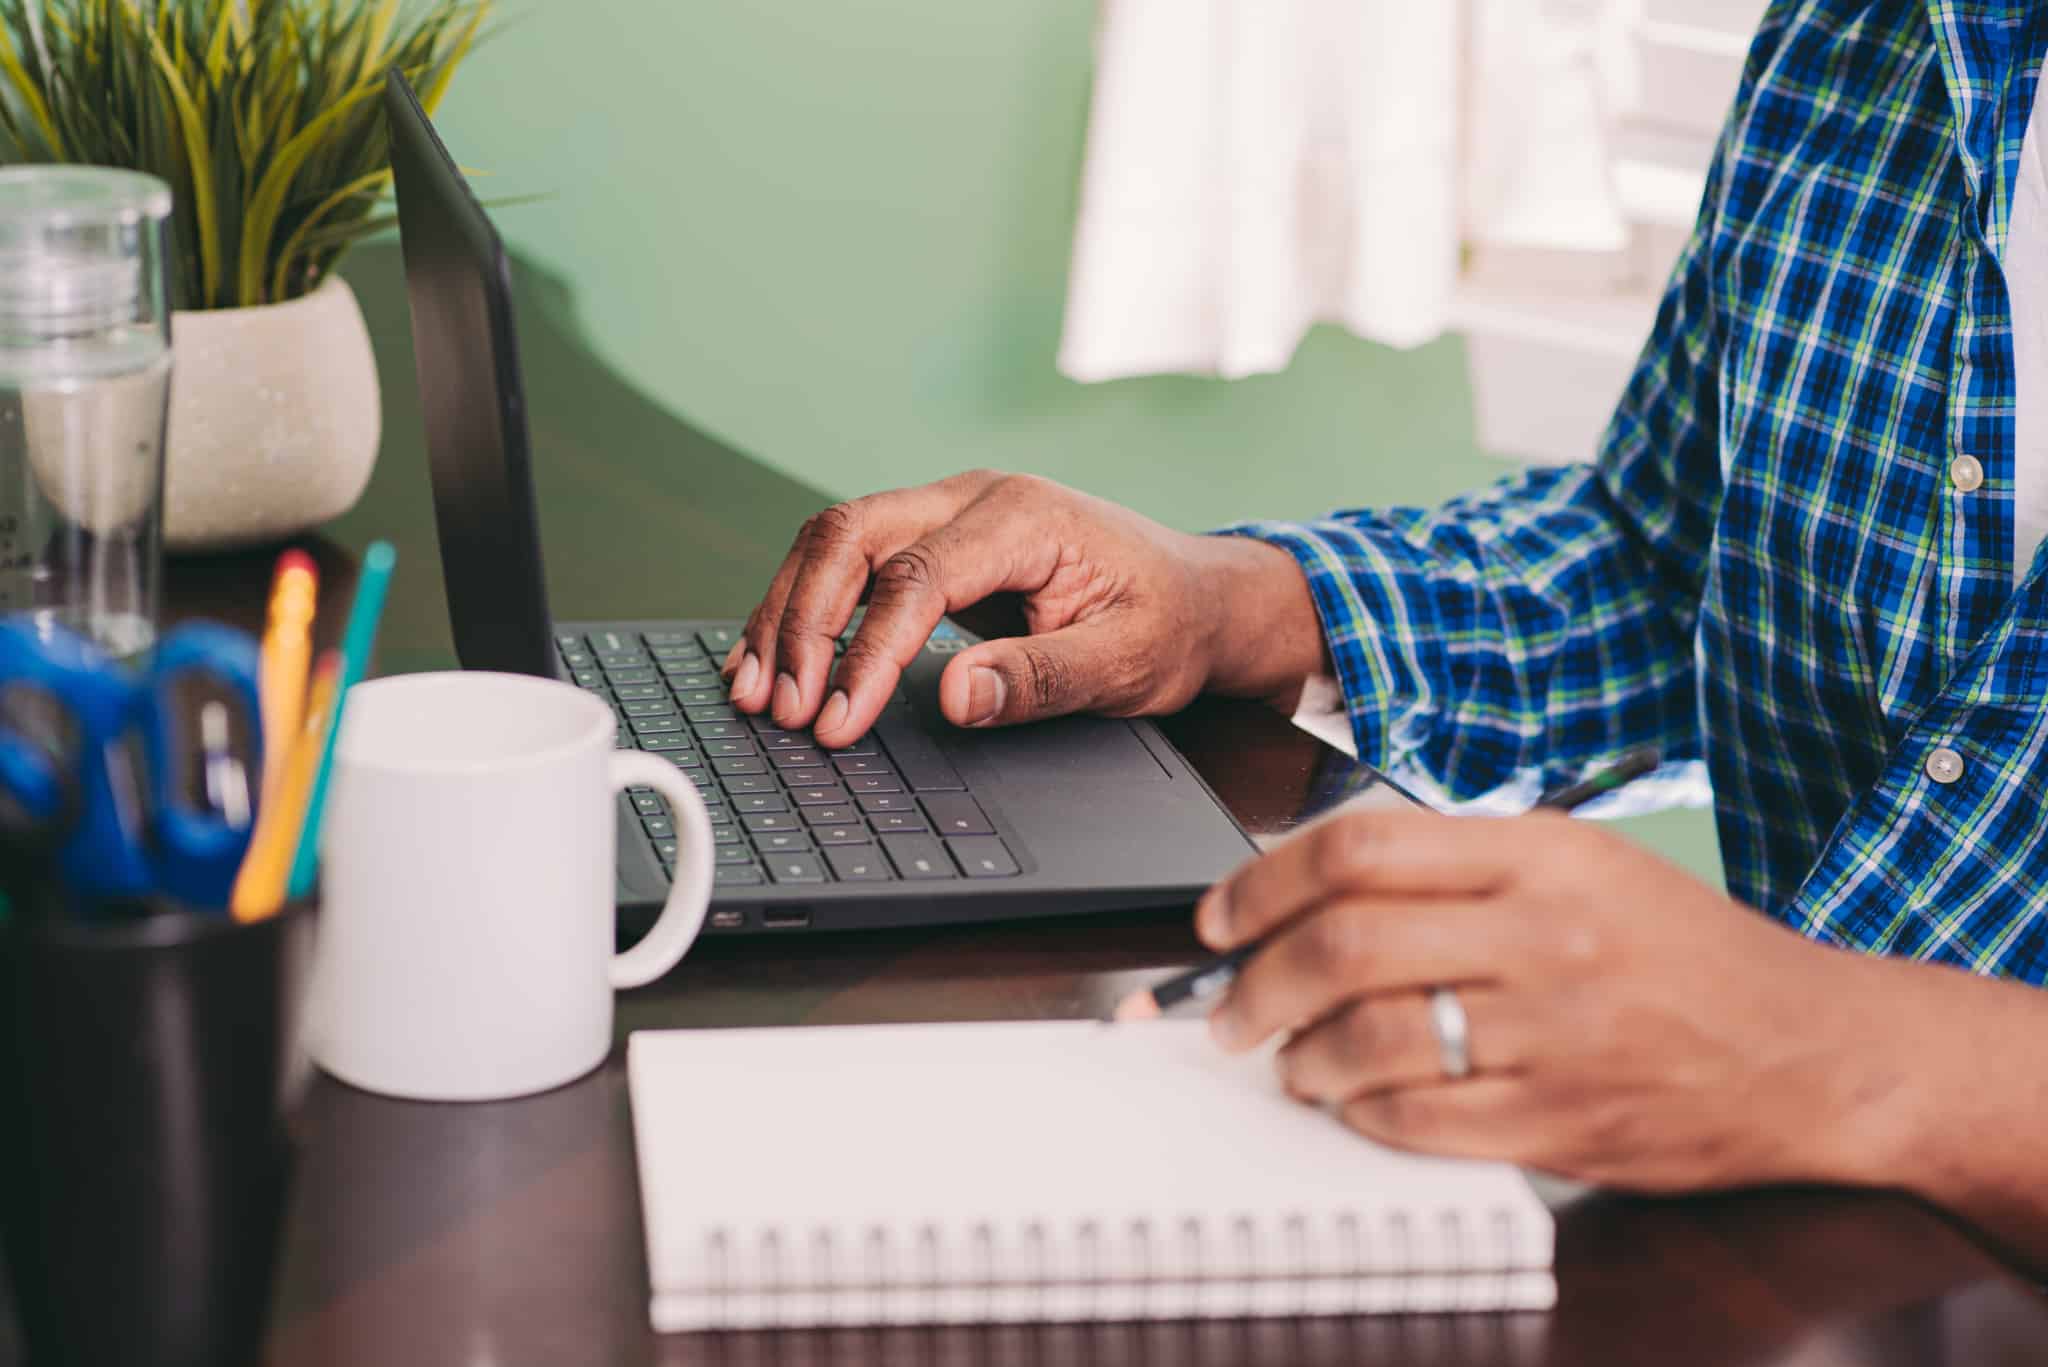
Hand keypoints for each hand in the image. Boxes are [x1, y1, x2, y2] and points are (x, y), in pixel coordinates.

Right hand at [723, 471, 1326, 746]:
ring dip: (788, 611)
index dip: (865, 651)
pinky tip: (773, 657)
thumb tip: (956, 697)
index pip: (915, 575)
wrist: (1200, 597)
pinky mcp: (935, 541)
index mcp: (1023, 517)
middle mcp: (974, 498)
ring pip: (835, 540)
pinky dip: (804, 607)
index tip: (838, 721)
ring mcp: (949, 513)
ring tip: (755, 689)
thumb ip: (1041, 679)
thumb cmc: (1170, 624)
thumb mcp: (1126, 662)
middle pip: (851, 534)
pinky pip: (850, 560)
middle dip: (802, 621)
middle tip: (780, 705)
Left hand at [1195, 807, 1900, 1192]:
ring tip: (1293, 1061)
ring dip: (1302, 1057)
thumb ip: (1461, 866)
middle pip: (1343, 944)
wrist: (1815, 1051)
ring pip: (1369, 1038)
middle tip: (1229, 1009)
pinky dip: (1363, 1113)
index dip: (1261, 882)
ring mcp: (1556, 1033)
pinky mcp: (1564, 1121)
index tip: (1221, 916)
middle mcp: (1545, 935)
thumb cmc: (1688, 954)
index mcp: (1541, 855)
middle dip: (1256, 984)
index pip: (1359, 847)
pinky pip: (1420, 1119)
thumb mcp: (1587, 864)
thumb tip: (1313, 891)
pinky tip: (1357, 1103)